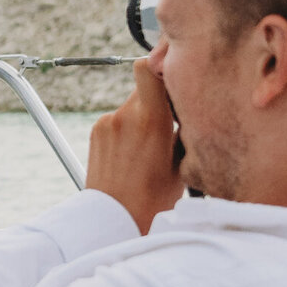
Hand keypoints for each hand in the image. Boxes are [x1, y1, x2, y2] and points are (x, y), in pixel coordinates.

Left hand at [85, 55, 184, 231]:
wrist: (112, 221)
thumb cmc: (152, 200)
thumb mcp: (181, 166)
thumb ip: (183, 132)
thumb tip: (189, 113)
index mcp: (150, 120)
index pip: (148, 68)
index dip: (162, 66)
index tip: (175, 78)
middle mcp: (124, 115)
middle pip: (145, 87)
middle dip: (160, 98)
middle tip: (171, 123)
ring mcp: (107, 122)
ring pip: (133, 104)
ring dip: (144, 115)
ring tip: (152, 147)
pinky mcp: (97, 131)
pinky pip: (119, 119)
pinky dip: (129, 128)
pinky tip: (135, 154)